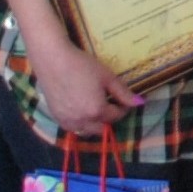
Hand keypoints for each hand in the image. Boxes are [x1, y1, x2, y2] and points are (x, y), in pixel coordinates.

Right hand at [27, 37, 144, 133]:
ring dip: (95, 125)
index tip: (124, 100)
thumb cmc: (81, 65)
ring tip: (96, 110)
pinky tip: (81, 112)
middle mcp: (82, 121)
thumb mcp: (107, 77)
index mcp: (97, 111)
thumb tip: (140, 103)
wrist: (52, 60)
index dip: (123, 108)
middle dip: (110, 119)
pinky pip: (73, 128)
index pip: (116, 116)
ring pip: (87, 132)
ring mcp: (67, 121)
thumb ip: (124, 93)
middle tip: (111, 106)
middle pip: (103, 128)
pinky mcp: (56, 117)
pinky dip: (80, 124)